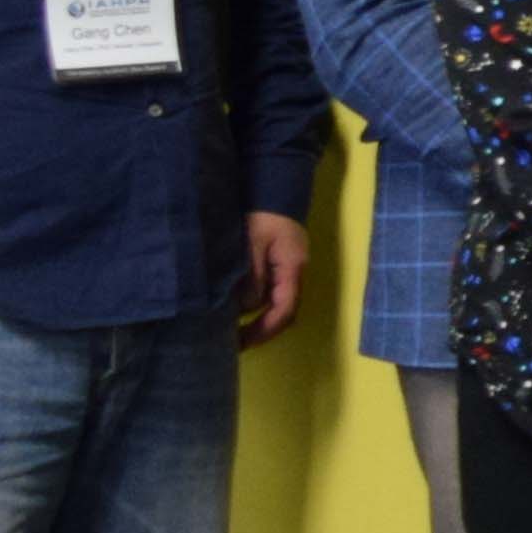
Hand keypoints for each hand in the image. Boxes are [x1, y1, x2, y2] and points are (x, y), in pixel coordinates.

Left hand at [238, 214, 309, 346]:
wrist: (275, 189)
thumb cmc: (263, 216)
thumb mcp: (253, 244)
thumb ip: (251, 275)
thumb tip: (246, 307)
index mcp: (292, 269)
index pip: (284, 309)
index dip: (265, 329)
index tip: (243, 342)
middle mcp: (296, 273)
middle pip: (286, 312)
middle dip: (263, 330)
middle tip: (237, 343)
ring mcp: (291, 269)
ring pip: (280, 303)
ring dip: (261, 319)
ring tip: (236, 329)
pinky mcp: (282, 264)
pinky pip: (274, 292)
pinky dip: (260, 305)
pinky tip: (241, 308)